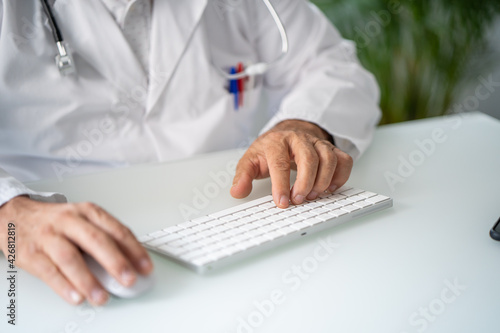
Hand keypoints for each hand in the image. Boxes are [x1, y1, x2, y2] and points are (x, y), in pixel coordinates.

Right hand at [0, 196, 152, 304]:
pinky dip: (64, 287)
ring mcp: (49, 236)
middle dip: (115, 262)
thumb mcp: (83, 220)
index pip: (116, 230)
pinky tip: (77, 296)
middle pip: (96, 241)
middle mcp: (70, 221)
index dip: (134, 249)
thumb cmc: (57, 221)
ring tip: (102, 296)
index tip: (145, 267)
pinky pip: (49, 272)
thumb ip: (105, 239)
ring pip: (71, 258)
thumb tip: (130, 263)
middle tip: (129, 280)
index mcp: (88, 212)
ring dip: (89, 280)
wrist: (17, 216)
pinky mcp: (31, 253)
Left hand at [231, 120, 352, 207]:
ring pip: (329, 158)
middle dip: (305, 182)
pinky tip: (329, 189)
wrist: (286, 133)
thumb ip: (243, 176)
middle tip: (299, 200)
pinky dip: (340, 176)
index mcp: (277, 142)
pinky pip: (344, 160)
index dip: (281, 185)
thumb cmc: (269, 149)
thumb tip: (237, 192)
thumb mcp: (251, 160)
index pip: (280, 162)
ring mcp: (317, 143)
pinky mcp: (331, 149)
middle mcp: (299, 139)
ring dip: (323, 181)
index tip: (282, 202)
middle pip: (309, 158)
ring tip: (313, 196)